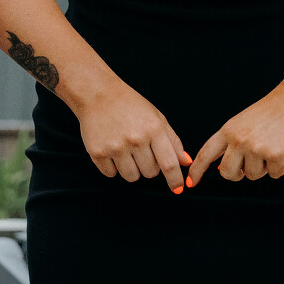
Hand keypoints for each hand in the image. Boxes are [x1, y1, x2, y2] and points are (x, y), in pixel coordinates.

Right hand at [75, 83, 189, 191]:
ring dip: (132, 169)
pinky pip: (111, 174)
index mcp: (153, 129)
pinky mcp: (97, 152)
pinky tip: (112, 149)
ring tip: (127, 150)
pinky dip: (113, 167)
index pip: (169, 164)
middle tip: (141, 150)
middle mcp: (135, 139)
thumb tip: (186, 163)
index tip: (177, 189)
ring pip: (131, 177)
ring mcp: (115, 147)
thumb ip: (173, 141)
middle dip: (149, 166)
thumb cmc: (132, 106)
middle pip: (150, 173)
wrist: (98, 95)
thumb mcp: (157, 118)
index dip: (175, 180)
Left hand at [186, 88, 283, 185]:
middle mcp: (239, 140)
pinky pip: (274, 174)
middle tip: (247, 167)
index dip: (197, 170)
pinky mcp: (275, 155)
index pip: (206, 153)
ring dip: (264, 167)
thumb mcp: (243, 122)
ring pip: (253, 175)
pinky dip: (281, 167)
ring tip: (272, 146)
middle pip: (227, 173)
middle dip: (237, 174)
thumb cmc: (271, 112)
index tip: (190, 183)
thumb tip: (220, 168)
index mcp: (228, 130)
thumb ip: (231, 143)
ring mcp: (256, 148)